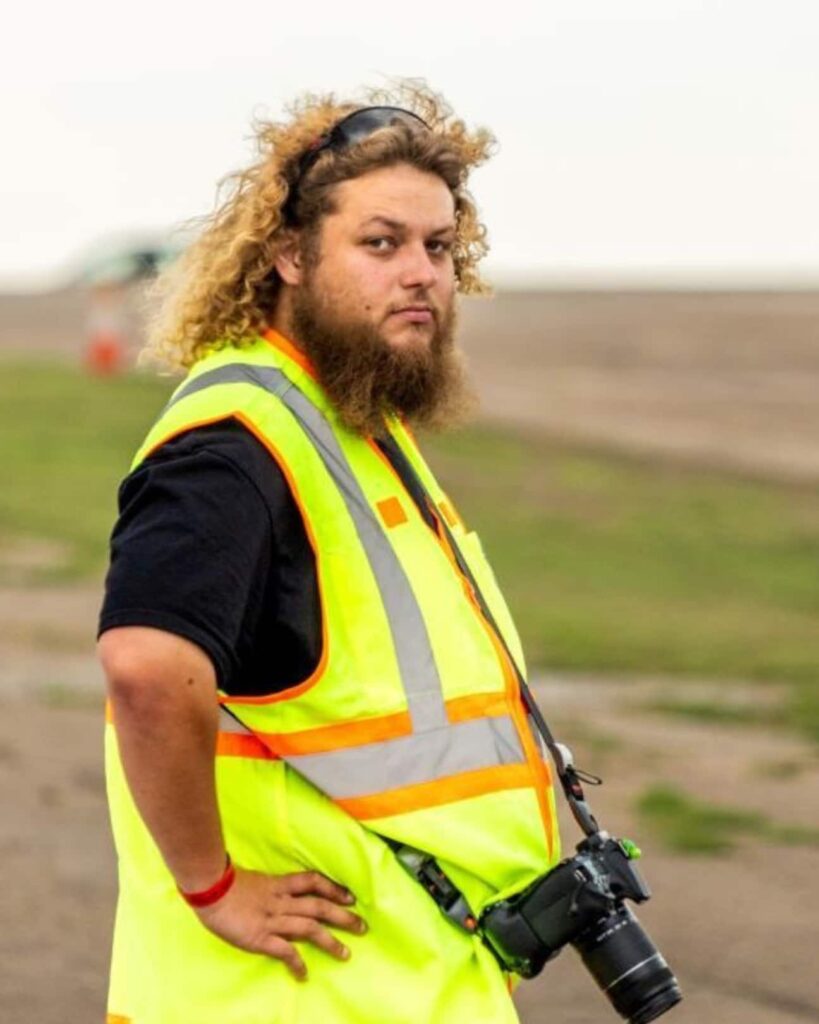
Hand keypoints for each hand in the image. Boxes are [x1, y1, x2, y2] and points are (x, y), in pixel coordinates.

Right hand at [193, 867, 366, 979]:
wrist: (208, 888)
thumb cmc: (223, 882)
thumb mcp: (251, 879)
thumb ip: (265, 886)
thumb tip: (271, 889)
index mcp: (278, 884)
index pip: (312, 881)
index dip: (333, 888)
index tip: (349, 897)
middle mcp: (281, 901)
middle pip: (319, 905)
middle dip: (343, 916)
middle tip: (362, 926)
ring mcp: (272, 919)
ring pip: (309, 928)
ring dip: (330, 941)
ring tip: (346, 954)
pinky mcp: (260, 937)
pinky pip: (284, 950)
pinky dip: (296, 962)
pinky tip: (304, 974)